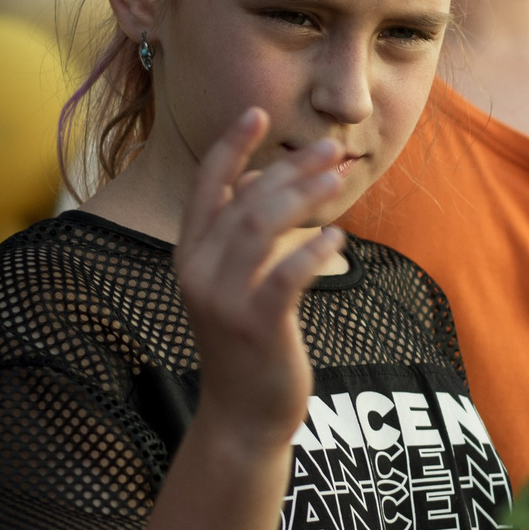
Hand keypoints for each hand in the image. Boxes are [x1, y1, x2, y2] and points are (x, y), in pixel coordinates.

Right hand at [176, 109, 345, 449]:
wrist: (242, 417)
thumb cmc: (247, 345)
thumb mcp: (233, 285)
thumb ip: (242, 237)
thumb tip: (268, 180)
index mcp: (190, 255)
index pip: (206, 186)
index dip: (230, 146)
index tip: (257, 113)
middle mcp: (199, 272)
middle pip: (245, 200)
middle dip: (291, 169)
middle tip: (333, 150)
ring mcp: (224, 300)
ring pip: (262, 227)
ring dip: (304, 197)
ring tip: (338, 181)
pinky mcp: (257, 326)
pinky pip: (286, 275)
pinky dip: (314, 250)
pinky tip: (337, 238)